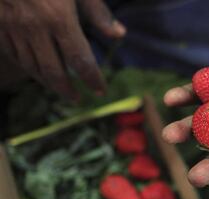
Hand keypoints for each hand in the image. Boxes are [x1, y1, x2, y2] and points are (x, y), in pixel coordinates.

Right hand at [0, 0, 125, 99]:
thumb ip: (98, 13)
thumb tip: (119, 35)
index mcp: (59, 19)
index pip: (81, 61)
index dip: (92, 80)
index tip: (101, 91)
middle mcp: (35, 29)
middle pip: (54, 72)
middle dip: (68, 91)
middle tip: (79, 99)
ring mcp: (13, 28)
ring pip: (32, 68)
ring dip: (48, 84)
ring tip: (62, 91)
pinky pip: (14, 56)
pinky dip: (28, 69)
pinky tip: (38, 73)